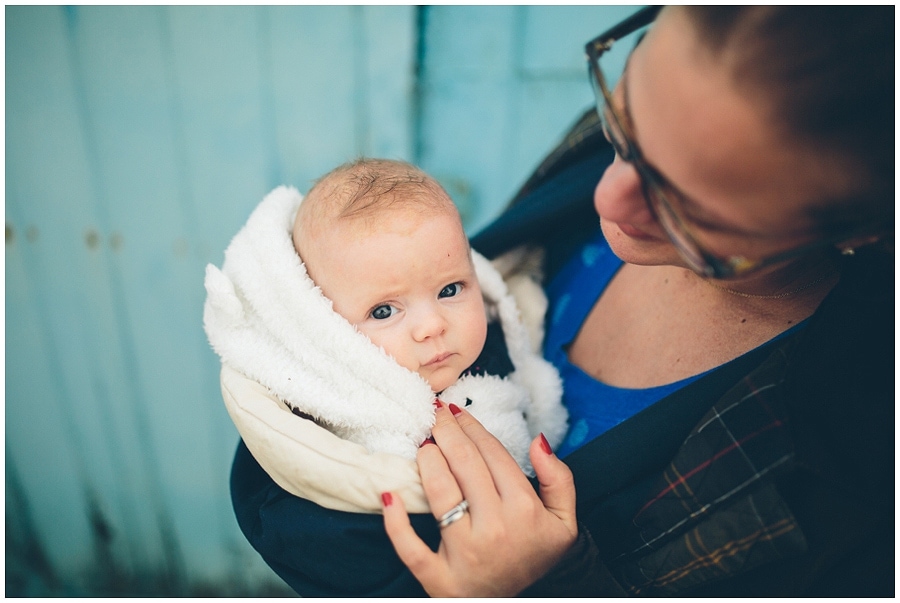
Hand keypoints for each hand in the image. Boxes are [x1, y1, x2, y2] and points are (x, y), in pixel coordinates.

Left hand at [381, 402, 577, 596]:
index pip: (492, 454)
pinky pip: (411, 547)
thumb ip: (559, 479)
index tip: (458, 411)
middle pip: (465, 465)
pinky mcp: (440, 579)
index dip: (473, 427)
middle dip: (447, 432)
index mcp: (524, 510)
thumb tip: (538, 440)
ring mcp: (465, 554)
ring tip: (423, 443)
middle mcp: (495, 528)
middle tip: (435, 415)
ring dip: (427, 460)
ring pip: (439, 493)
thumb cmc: (535, 555)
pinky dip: (395, 523)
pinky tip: (388, 494)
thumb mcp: (564, 522)